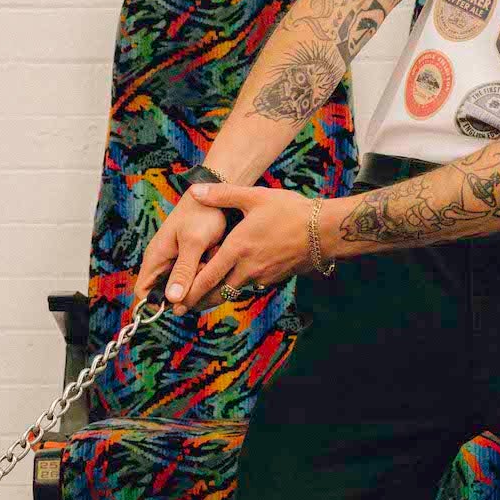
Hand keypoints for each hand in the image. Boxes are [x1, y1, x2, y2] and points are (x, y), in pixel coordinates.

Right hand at [134, 194, 228, 314]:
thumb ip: (183, 271)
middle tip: (203, 272)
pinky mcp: (191, 261)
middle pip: (168, 294)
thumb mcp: (194, 243)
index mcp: (155, 258)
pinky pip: (196, 277)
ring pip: (185, 287)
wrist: (217, 195)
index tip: (182, 301)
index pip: (143, 293)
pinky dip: (207, 272)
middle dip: (187, 292)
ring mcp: (177, 262)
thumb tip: (171, 299)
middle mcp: (164, 263)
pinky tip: (215, 255)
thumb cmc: (202, 214)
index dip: (157, 304)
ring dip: (199, 281)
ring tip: (211, 258)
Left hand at [167, 182, 324, 312]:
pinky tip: (234, 282)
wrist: (324, 230)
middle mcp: (248, 267)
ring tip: (202, 300)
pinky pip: (251, 285)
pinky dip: (238, 286)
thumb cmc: (290, 211)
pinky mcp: (276, 277)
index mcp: (238, 249)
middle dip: (198, 301)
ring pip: (234, 290)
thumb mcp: (254, 197)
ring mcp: (263, 275)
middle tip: (181, 309)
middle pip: (218, 292)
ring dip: (217, 296)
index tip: (175, 303)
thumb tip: (195, 190)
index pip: (207, 276)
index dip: (190, 291)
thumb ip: (222, 195)